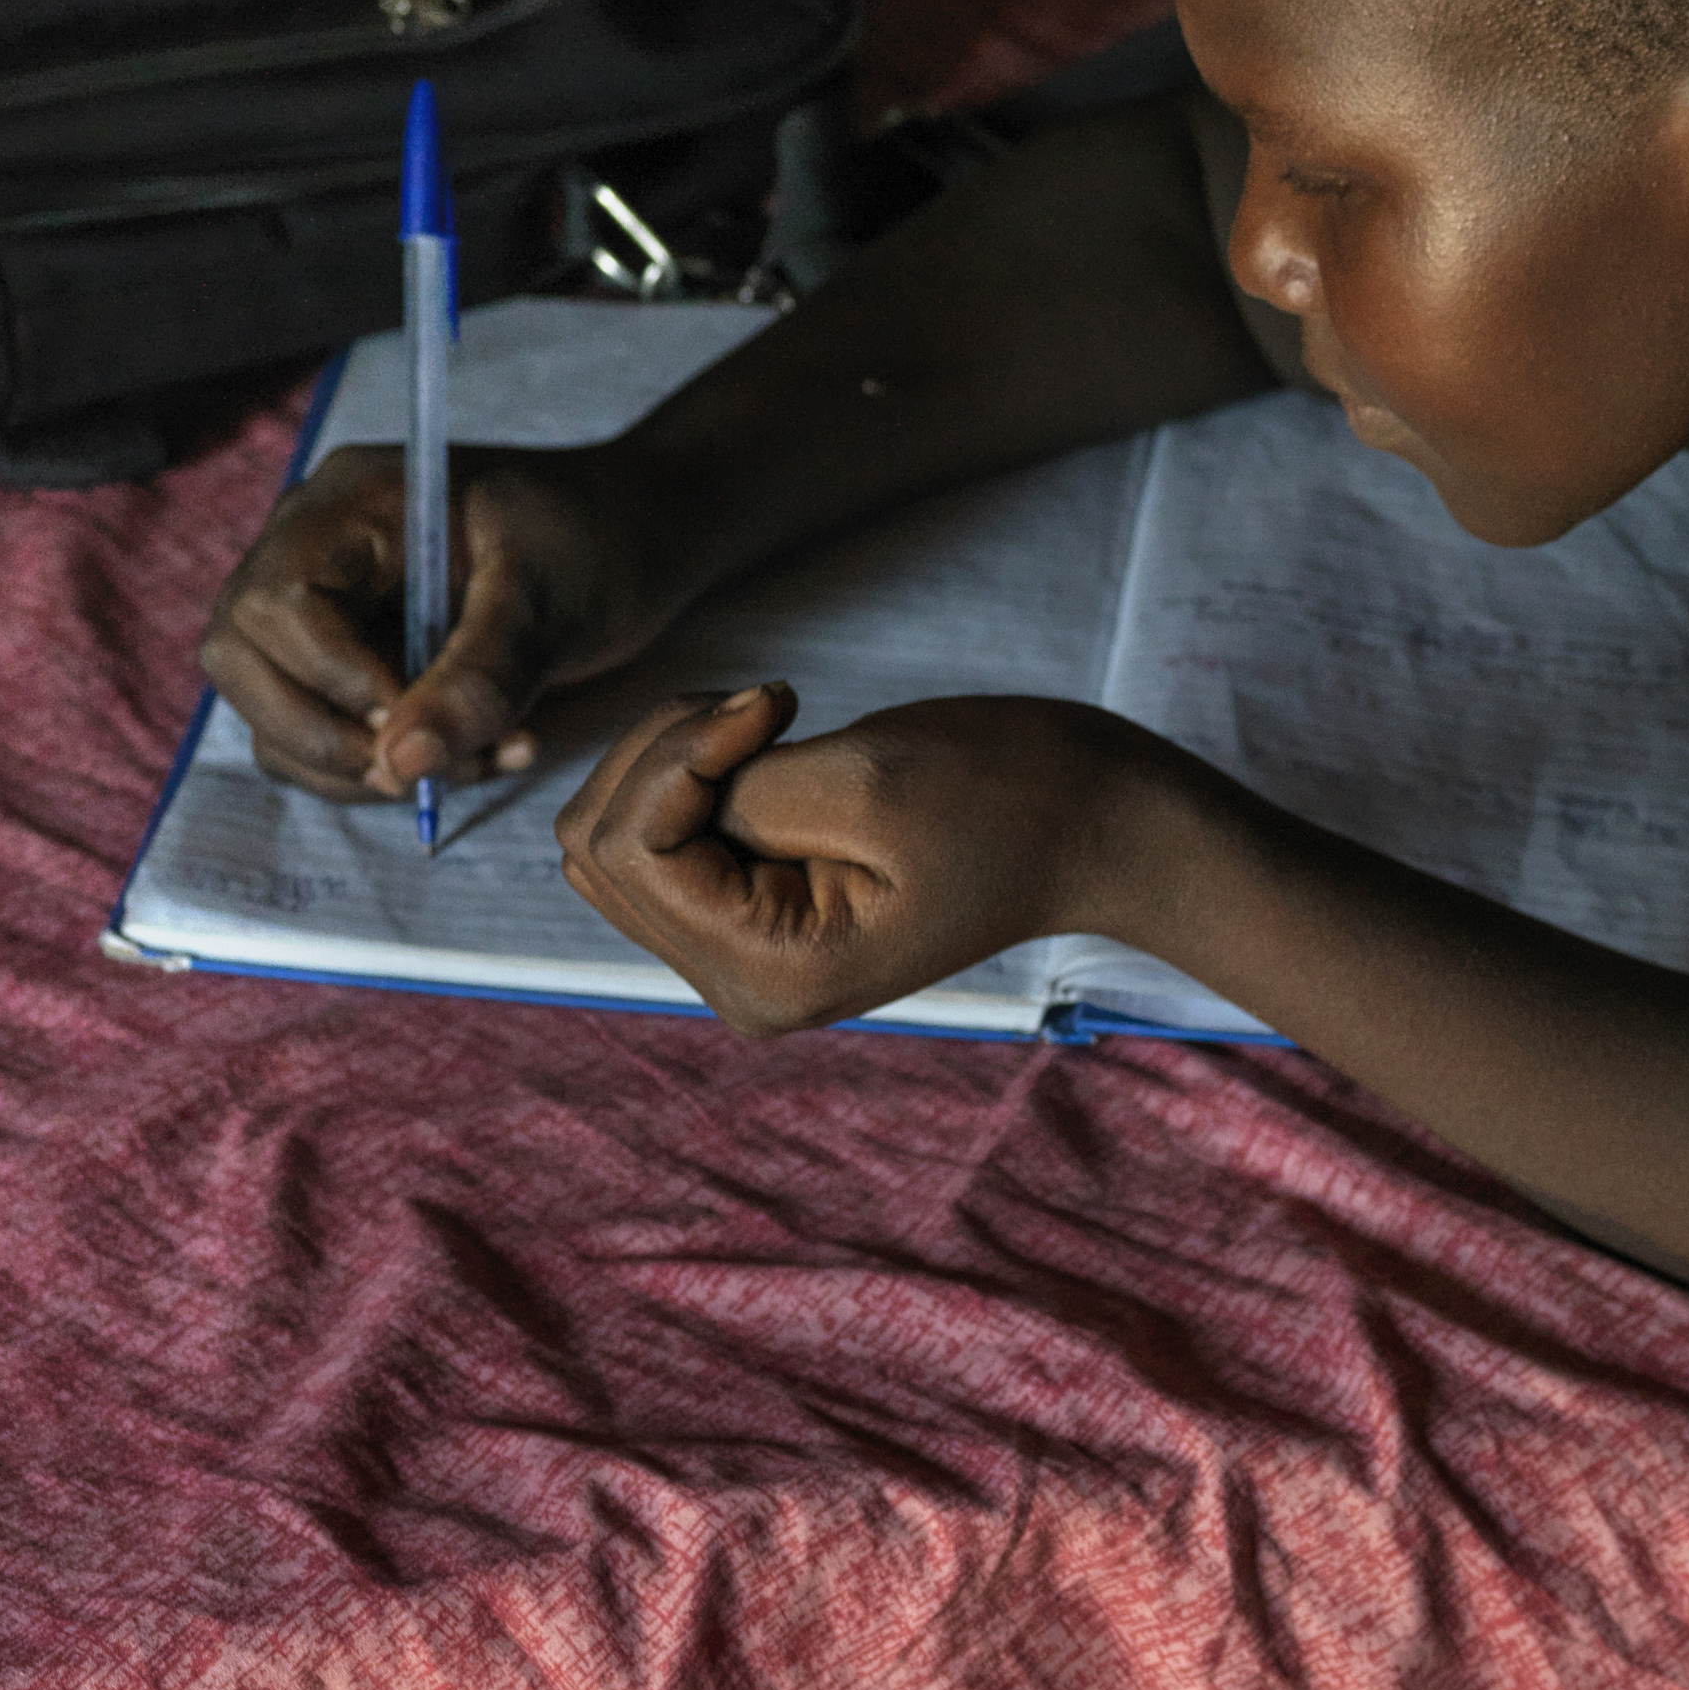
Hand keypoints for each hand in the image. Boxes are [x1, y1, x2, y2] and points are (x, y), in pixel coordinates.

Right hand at [194, 443, 687, 803]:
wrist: (634, 539)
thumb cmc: (596, 542)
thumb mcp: (552, 602)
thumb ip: (481, 677)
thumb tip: (399, 762)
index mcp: (351, 506)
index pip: (276, 603)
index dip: (336, 679)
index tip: (418, 720)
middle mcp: (311, 551)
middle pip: (240, 658)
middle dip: (328, 735)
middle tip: (433, 766)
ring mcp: (319, 608)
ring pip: (273, 713)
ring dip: (366, 767)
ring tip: (489, 757)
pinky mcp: (345, 662)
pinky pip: (320, 735)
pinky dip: (389, 769)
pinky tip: (483, 754)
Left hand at [553, 685, 1173, 1029]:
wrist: (1090, 826)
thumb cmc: (1005, 797)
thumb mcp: (868, 780)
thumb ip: (736, 791)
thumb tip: (649, 793)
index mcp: (771, 977)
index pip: (633, 850)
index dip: (678, 754)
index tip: (779, 702)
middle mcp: (740, 987)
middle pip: (598, 850)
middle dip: (662, 754)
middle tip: (768, 708)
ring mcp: (738, 957)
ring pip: (607, 839)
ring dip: (667, 757)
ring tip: (769, 724)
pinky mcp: (744, 916)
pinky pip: (650, 837)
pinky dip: (683, 771)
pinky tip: (762, 746)